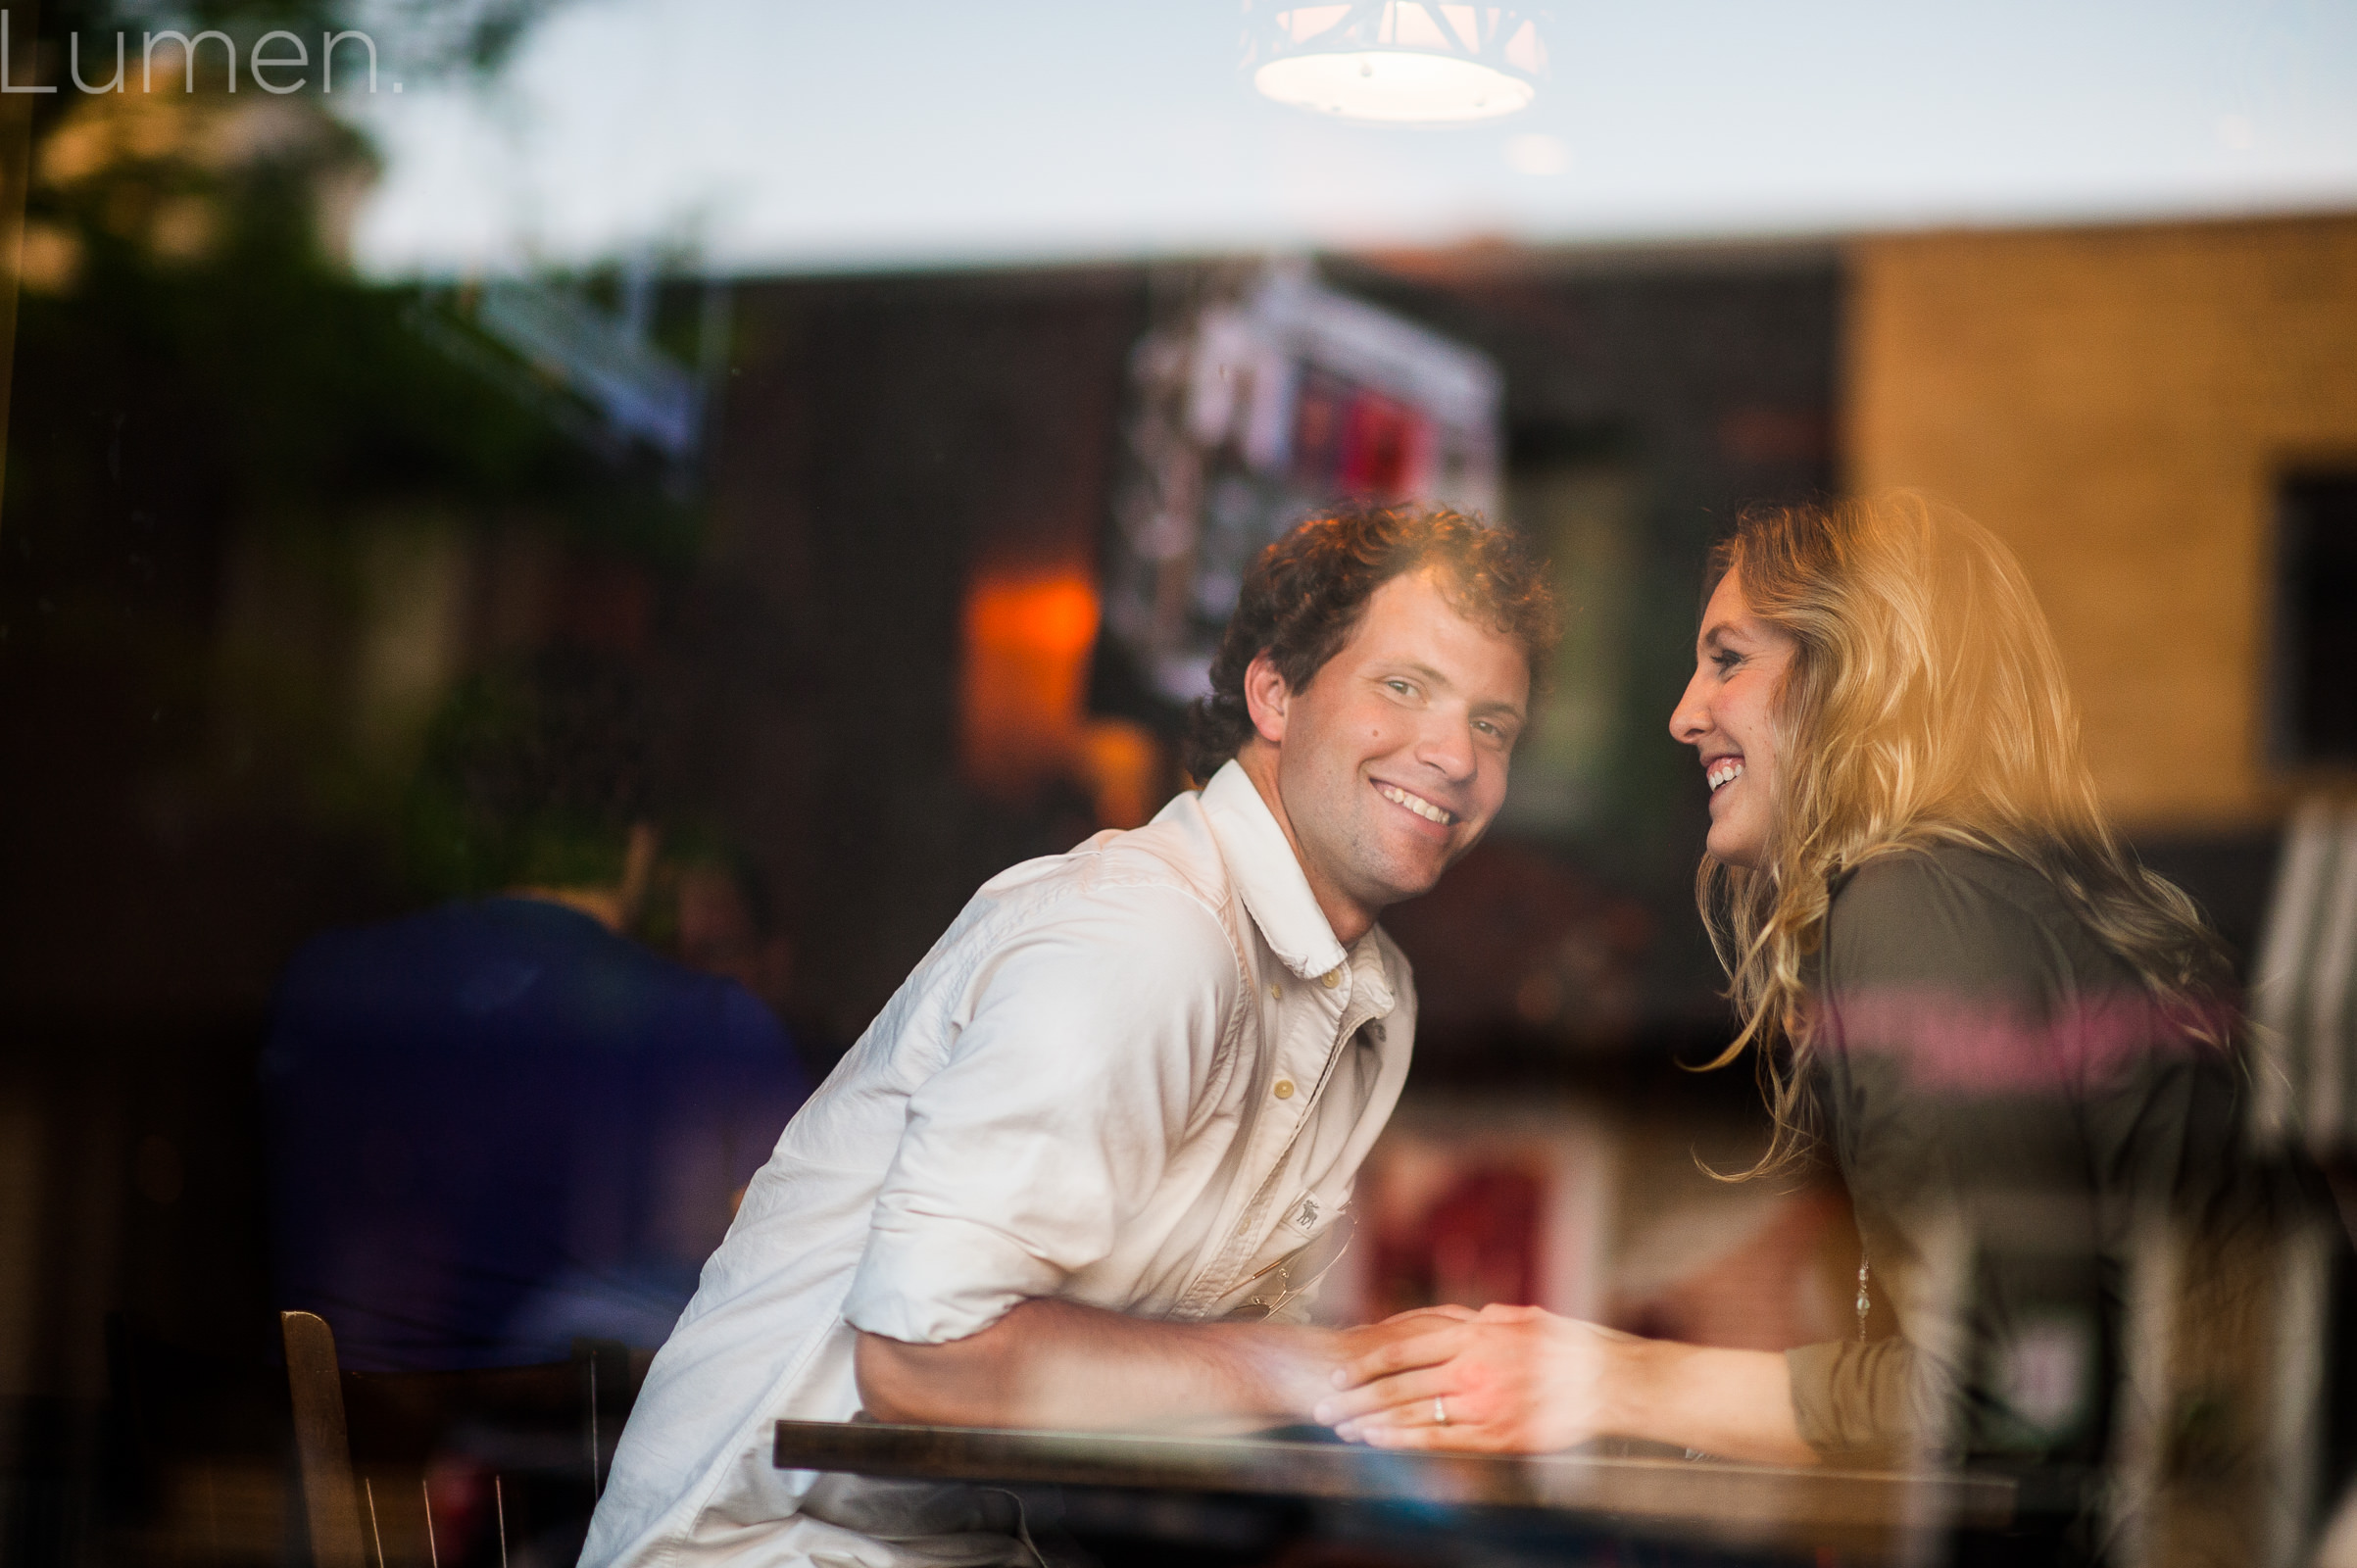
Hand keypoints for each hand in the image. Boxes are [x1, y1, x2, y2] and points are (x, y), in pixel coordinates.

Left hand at [1310, 1303, 1636, 1452]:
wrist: (1611, 1384)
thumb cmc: (1571, 1348)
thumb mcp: (1525, 1318)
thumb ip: (1489, 1319)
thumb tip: (1468, 1317)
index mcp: (1476, 1332)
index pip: (1405, 1345)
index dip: (1368, 1362)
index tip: (1340, 1373)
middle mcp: (1472, 1366)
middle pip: (1400, 1382)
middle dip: (1356, 1397)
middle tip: (1324, 1408)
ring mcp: (1483, 1402)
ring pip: (1413, 1413)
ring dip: (1372, 1423)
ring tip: (1342, 1430)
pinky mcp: (1497, 1435)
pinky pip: (1440, 1440)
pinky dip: (1405, 1443)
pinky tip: (1380, 1445)